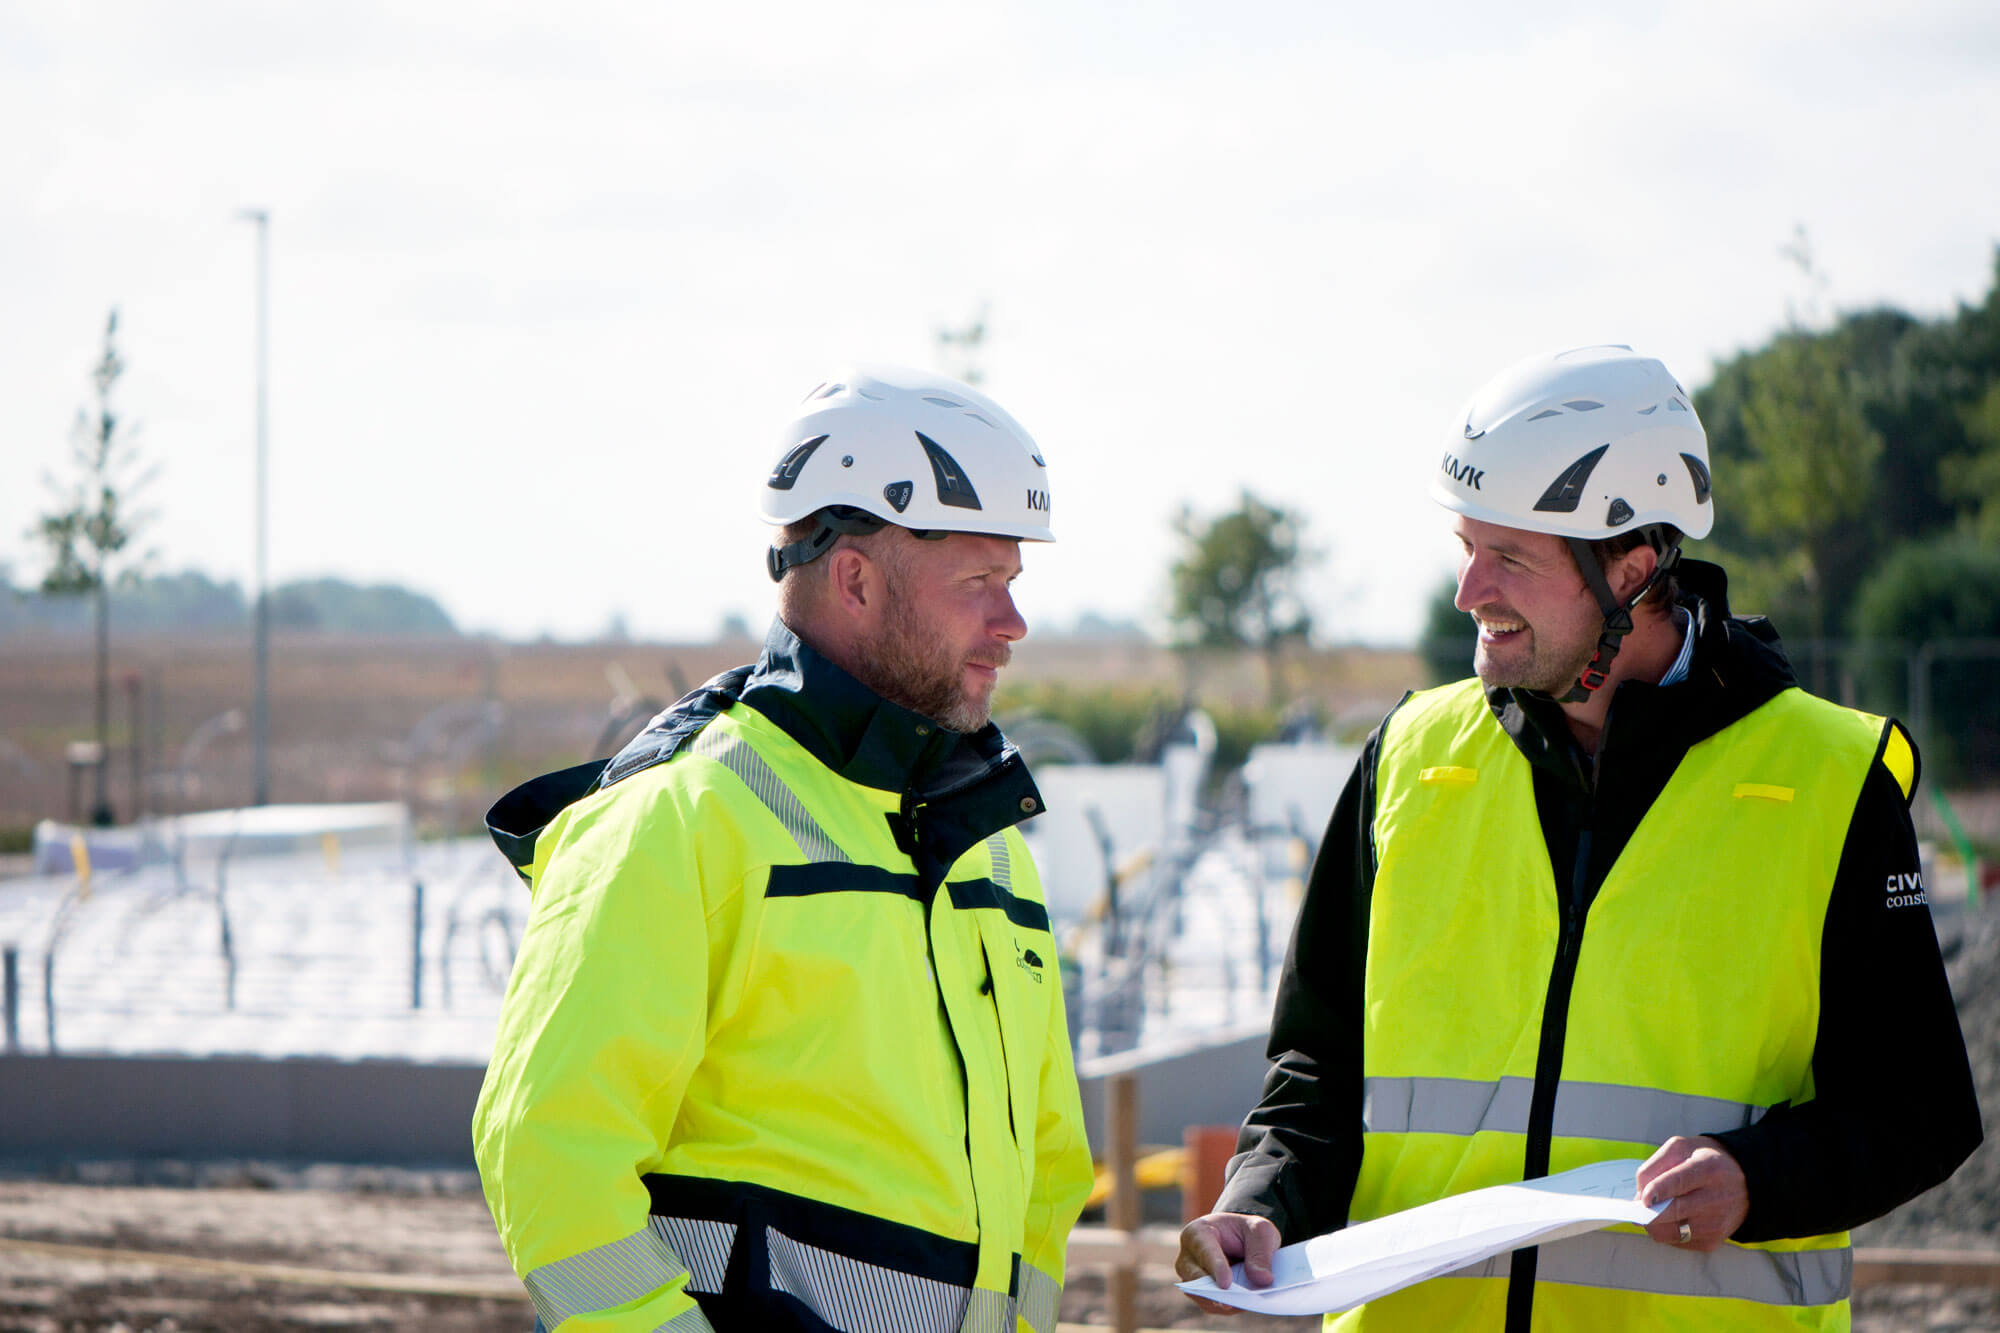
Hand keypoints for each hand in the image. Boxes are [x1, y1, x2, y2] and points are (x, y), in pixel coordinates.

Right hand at [1174, 1212, 1279, 1314]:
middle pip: (1197, 1279)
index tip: (1225, 1284)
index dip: (1216, 1268)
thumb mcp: (1260, 1231)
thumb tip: (1263, 1280)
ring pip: (1204, 1296)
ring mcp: (1190, 1278)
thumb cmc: (1247, 1231)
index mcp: (1198, 1232)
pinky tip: (1245, 1304)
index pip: (1205, 1252)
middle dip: (1217, 1292)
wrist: (1240, 1240)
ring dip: (1226, 1302)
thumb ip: (1261, 1253)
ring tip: (1248, 1304)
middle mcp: (1188, 1257)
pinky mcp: (1200, 1295)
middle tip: (1235, 1304)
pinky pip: (1212, 1306)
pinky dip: (1229, 1307)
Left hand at [1636, 1135, 1749, 1251]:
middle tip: (1638, 1205)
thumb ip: (1655, 1165)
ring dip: (1653, 1222)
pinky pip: (1675, 1241)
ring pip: (1668, 1231)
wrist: (1745, 1183)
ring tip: (1654, 1209)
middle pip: (1672, 1211)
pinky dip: (1666, 1230)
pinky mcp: (1712, 1241)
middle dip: (1647, 1210)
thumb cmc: (1705, 1162)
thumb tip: (1639, 1195)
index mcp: (1709, 1168)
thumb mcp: (1681, 1148)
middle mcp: (1717, 1198)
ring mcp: (1715, 1224)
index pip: (1680, 1181)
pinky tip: (1673, 1217)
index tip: (1643, 1198)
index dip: (1659, 1190)